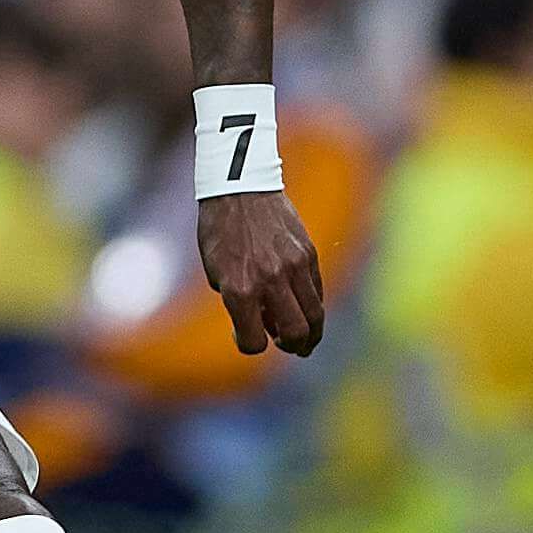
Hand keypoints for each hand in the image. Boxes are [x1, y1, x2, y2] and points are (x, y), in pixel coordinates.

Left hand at [197, 190, 326, 357]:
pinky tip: (302, 306)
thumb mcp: (216, 270)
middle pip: (295, 333)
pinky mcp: (308, 252)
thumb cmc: (220, 230)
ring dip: (311, 333)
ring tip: (304, 338)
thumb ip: (238, 302)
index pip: (254, 341)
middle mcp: (270, 280)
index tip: (245, 335)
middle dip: (291, 346)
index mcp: (240, 288)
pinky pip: (316, 291)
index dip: (248, 344)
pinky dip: (312, 305)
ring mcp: (293, 266)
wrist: (239, 186)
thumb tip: (265, 325)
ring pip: (314, 315)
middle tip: (285, 344)